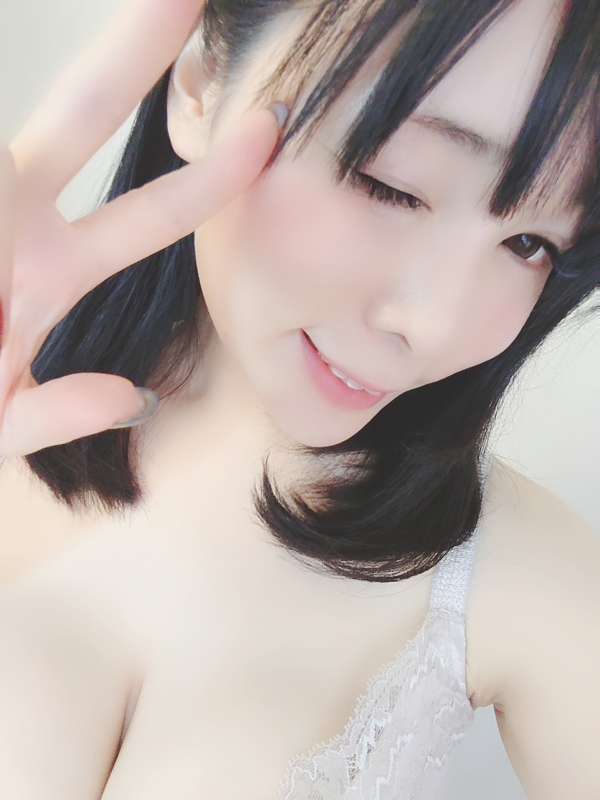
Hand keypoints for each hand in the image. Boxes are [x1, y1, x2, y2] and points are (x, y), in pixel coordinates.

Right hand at [0, 0, 283, 457]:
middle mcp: (16, 214)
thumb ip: (55, 415)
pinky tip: (10, 236)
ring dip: (65, 102)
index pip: (147, 214)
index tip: (266, 132)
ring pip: (18, 135)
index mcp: (52, 268)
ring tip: (117, 85)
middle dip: (134, 52)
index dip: (208, 178)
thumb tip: (131, 398)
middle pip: (83, 115)